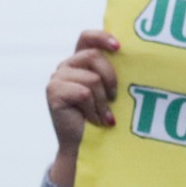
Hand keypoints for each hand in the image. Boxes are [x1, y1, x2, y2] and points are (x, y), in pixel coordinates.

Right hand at [48, 30, 120, 186]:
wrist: (85, 149)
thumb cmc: (103, 121)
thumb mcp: (110, 93)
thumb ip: (112, 74)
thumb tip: (132, 59)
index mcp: (79, 62)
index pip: (87, 37)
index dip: (102, 37)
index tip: (119, 48)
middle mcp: (66, 67)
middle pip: (93, 57)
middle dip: (111, 79)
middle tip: (114, 99)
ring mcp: (57, 78)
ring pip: (91, 78)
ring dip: (103, 101)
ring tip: (103, 116)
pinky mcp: (53, 92)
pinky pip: (83, 93)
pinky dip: (94, 110)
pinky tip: (95, 121)